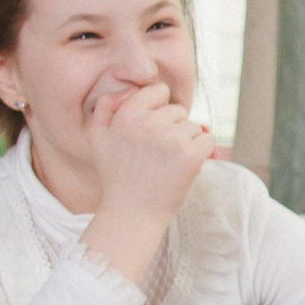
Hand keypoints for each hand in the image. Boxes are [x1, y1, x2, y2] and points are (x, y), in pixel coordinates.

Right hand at [86, 82, 213, 227]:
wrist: (132, 214)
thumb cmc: (116, 177)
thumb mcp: (97, 139)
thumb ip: (104, 107)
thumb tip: (124, 90)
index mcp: (128, 114)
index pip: (158, 91)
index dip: (159, 110)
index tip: (153, 131)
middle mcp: (150, 122)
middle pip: (178, 110)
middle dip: (172, 128)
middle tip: (156, 155)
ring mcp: (172, 138)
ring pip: (193, 126)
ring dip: (186, 142)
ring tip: (167, 164)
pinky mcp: (191, 155)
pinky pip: (208, 140)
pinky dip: (202, 152)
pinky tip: (184, 166)